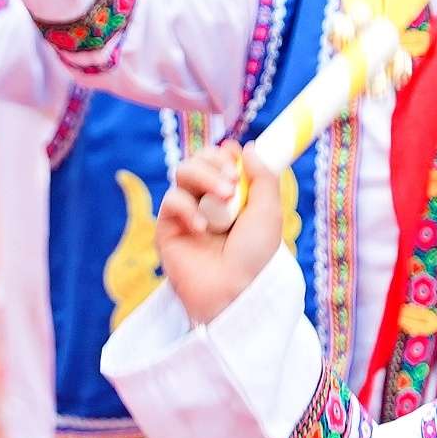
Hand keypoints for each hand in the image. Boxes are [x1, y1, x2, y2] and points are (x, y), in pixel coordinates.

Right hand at [150, 142, 288, 321]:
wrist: (234, 290)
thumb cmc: (255, 257)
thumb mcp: (269, 212)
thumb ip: (262, 176)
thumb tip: (247, 147)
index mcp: (233, 196)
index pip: (220, 159)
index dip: (226, 154)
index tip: (237, 160)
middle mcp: (208, 201)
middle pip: (200, 159)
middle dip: (215, 163)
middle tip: (232, 184)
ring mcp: (187, 212)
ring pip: (183, 171)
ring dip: (204, 177)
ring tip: (224, 199)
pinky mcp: (167, 228)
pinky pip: (171, 200)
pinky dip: (186, 208)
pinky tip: (201, 228)